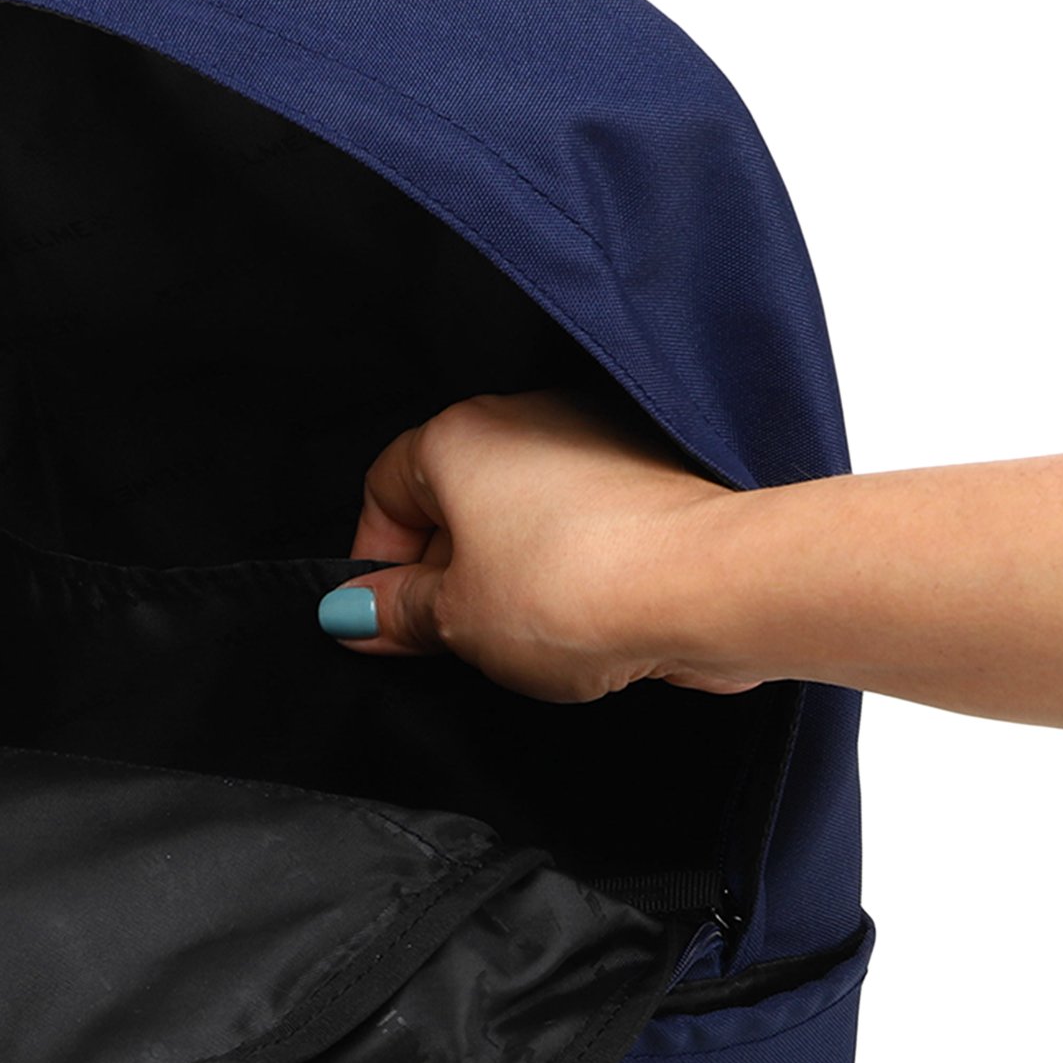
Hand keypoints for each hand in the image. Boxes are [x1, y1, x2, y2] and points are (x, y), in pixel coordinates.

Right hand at [329, 389, 760, 701]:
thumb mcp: (455, 619)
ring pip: (517, 518)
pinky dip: (562, 573)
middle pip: (452, 502)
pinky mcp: (647, 481)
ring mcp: (593, 444)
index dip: (372, 563)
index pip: (383, 489)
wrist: (709, 585)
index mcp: (459, 436)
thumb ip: (396, 613)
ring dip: (502, 577)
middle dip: (439, 575)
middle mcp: (525, 419)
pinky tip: (572, 626)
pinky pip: (578, 528)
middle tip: (443, 642)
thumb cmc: (576, 586)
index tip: (382, 620)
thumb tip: (352, 614)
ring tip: (515, 641)